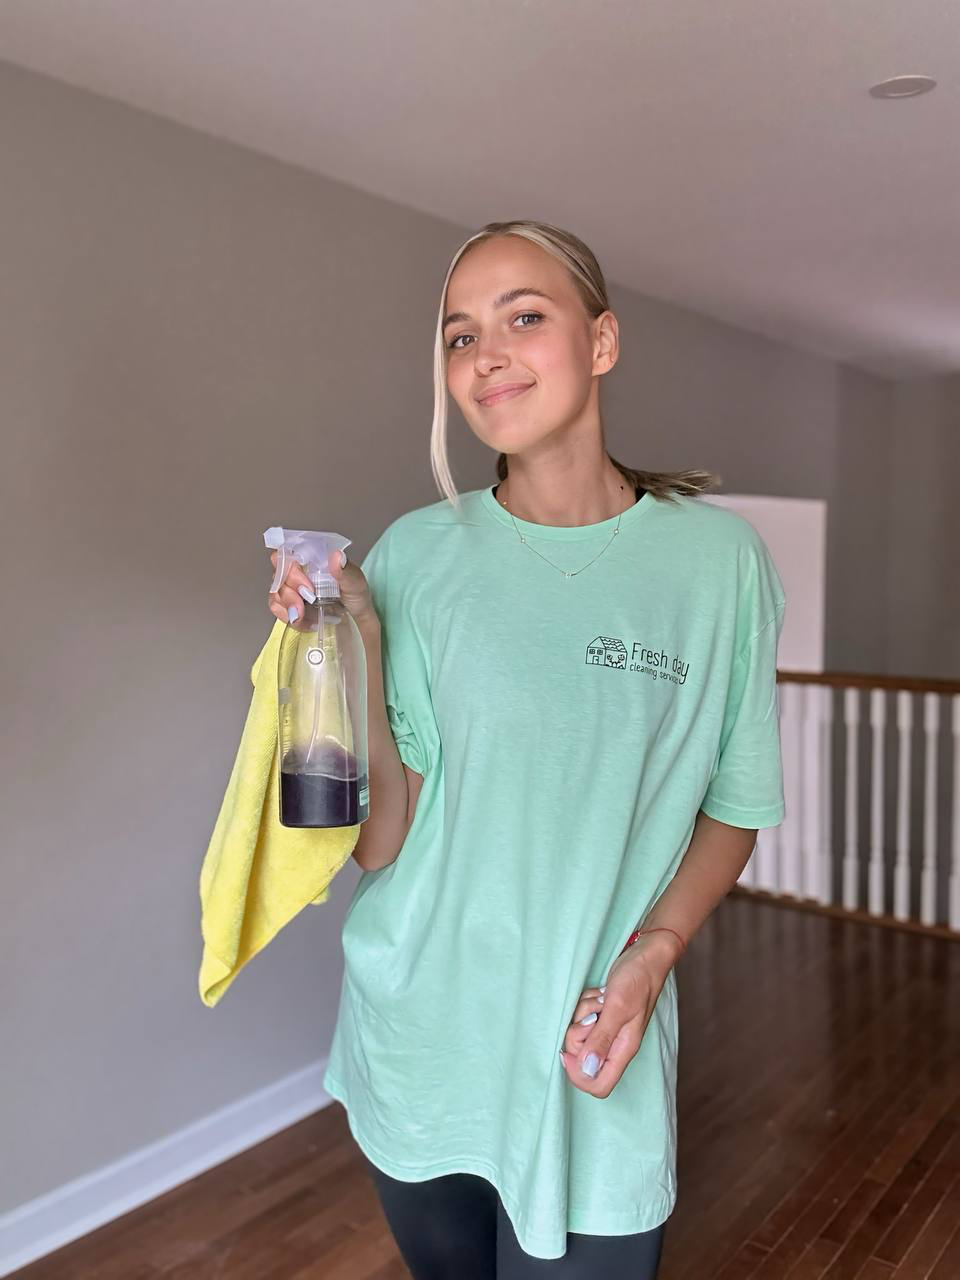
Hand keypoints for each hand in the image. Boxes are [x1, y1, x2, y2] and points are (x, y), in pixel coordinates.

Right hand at [268, 549, 377, 629]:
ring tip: (307, 616)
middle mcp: (297, 573)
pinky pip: (279, 611)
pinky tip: (308, 622)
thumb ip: (346, 570)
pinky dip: (291, 618)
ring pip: (275, 595)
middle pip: (278, 577)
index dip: (288, 568)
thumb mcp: (355, 582)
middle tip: (310, 601)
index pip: (285, 554)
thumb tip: (337, 556)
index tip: (306, 585)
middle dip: (291, 593)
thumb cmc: (356, 595)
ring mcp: (292, 591)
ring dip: (290, 607)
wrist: (357, 619)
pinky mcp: (290, 608)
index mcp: (310, 560)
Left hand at [559, 932, 680, 1098]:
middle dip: (578, 1033)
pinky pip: (582, 1019)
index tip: (568, 1050)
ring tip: (599, 999)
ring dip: (582, 1014)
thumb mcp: (618, 1007)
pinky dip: (585, 1006)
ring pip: (580, 1036)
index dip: (578, 1074)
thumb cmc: (638, 978)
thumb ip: (602, 1038)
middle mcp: (615, 1045)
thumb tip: (587, 1070)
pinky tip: (598, 994)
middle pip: (583, 1059)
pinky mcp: (603, 1016)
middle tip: (591, 1013)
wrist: (646, 954)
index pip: (599, 1085)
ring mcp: (609, 1030)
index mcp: (623, 1050)